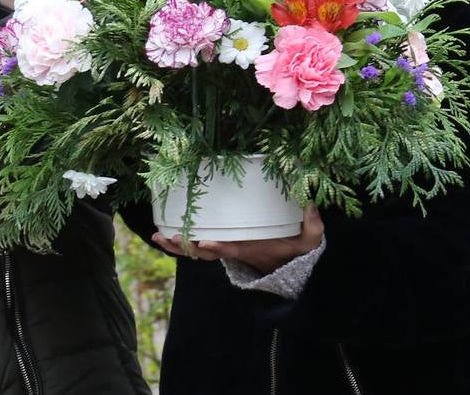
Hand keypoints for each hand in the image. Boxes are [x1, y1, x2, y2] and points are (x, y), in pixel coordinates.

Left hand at [151, 206, 324, 274]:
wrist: (288, 266)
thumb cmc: (295, 251)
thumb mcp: (309, 241)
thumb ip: (312, 226)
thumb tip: (309, 202)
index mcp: (249, 248)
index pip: (230, 248)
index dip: (216, 246)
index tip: (203, 241)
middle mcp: (232, 249)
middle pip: (204, 252)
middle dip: (184, 246)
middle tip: (166, 237)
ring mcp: (225, 248)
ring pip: (196, 250)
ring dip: (176, 245)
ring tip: (157, 236)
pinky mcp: (221, 243)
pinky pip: (197, 244)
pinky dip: (181, 241)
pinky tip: (164, 232)